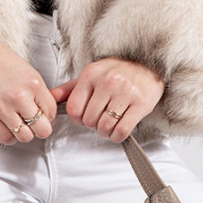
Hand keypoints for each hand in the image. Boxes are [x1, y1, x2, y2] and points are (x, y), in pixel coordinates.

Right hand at [0, 21, 57, 144]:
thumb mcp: (21, 66)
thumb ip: (33, 88)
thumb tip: (41, 105)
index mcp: (32, 82)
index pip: (52, 111)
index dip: (47, 115)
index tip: (41, 114)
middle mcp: (19, 96)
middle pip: (42, 129)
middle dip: (39, 128)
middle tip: (32, 124)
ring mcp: (3, 108)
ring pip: (25, 137)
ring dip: (22, 133)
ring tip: (16, 124)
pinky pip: (5, 138)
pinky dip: (7, 137)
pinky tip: (5, 127)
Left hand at [49, 57, 165, 141]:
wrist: (150, 66)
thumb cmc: (119, 72)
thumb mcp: (93, 75)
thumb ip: (71, 88)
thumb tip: (51, 98)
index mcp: (92, 74)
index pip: (73, 109)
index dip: (77, 119)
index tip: (85, 117)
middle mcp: (108, 81)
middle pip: (89, 120)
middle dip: (93, 125)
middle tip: (101, 119)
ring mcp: (125, 92)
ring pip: (104, 127)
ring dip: (105, 132)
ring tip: (110, 124)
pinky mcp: (141, 104)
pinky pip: (122, 131)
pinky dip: (117, 136)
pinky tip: (118, 130)